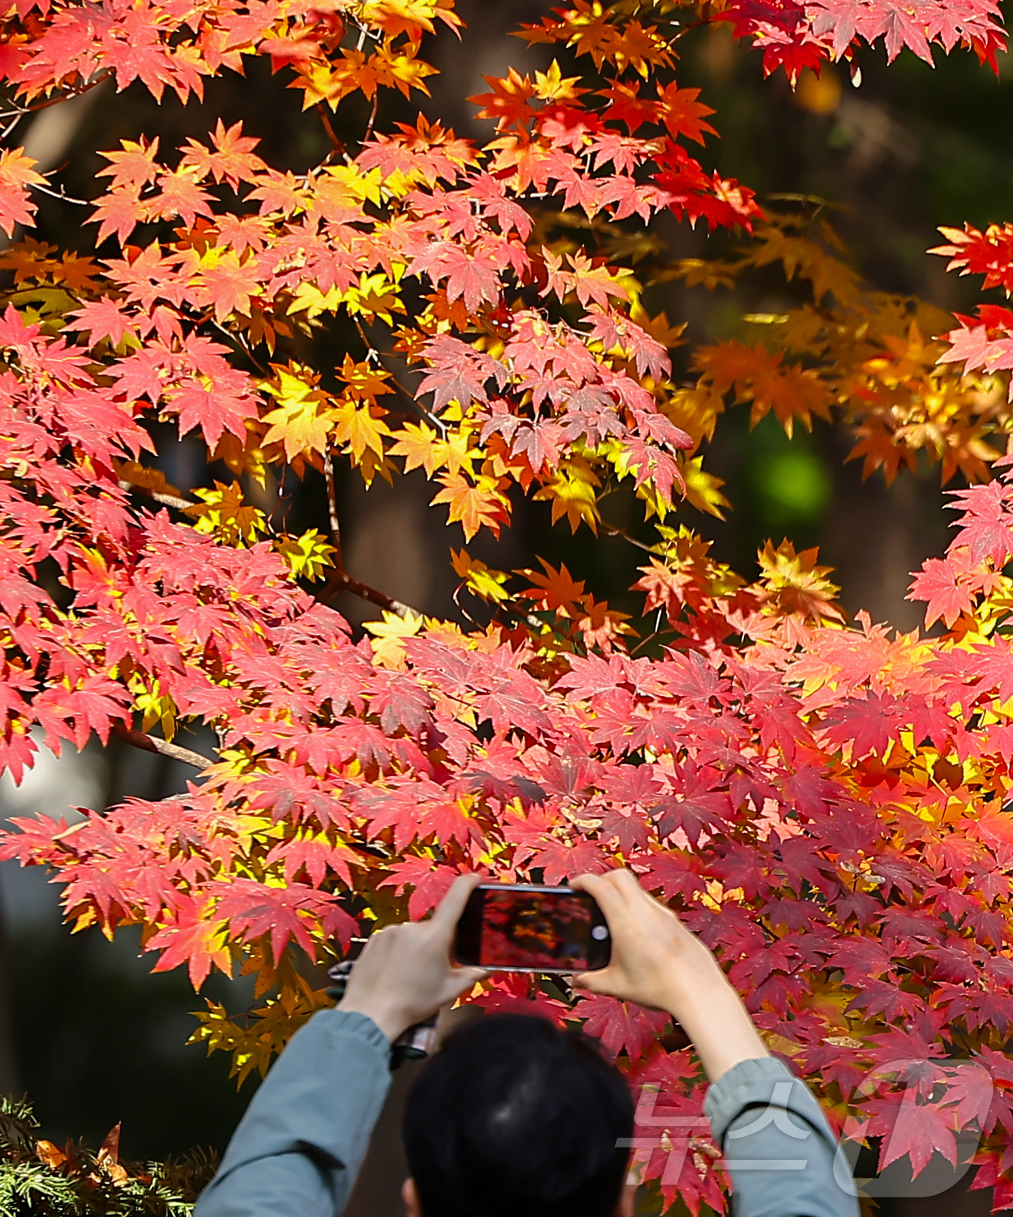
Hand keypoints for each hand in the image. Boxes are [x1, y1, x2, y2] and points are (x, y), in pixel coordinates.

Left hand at [337, 873, 487, 1041]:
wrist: (369, 1014)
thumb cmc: (412, 1004)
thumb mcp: (449, 992)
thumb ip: (471, 976)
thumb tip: (486, 969)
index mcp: (435, 936)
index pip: (456, 898)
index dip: (468, 883)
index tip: (475, 877)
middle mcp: (412, 927)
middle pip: (433, 927)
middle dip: (437, 942)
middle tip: (433, 968)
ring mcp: (390, 930)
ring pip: (412, 934)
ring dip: (416, 947)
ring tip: (409, 974)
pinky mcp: (375, 938)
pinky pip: (394, 939)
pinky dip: (398, 951)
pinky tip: (394, 971)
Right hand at [570, 869, 767, 1080]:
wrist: (700, 992)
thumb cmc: (660, 988)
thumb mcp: (617, 986)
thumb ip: (591, 981)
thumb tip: (577, 979)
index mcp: (625, 921)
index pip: (599, 885)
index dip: (583, 880)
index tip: (574, 886)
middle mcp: (645, 910)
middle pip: (619, 875)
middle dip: (602, 879)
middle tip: (592, 895)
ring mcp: (663, 914)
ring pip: (637, 889)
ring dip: (622, 894)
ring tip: (613, 917)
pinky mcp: (675, 922)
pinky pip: (652, 905)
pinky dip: (638, 908)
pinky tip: (637, 933)